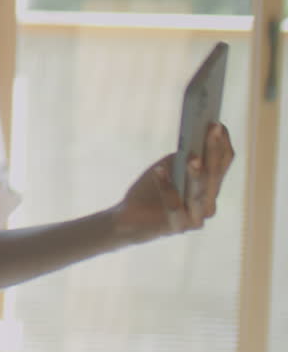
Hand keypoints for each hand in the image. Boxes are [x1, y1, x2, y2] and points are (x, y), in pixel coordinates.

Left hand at [111, 123, 234, 242]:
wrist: (128, 217)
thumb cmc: (150, 189)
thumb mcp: (167, 168)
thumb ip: (182, 156)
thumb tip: (194, 135)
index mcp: (209, 187)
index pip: (222, 164)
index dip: (222, 144)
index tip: (218, 124)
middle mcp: (208, 203)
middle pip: (214, 175)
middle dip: (213, 150)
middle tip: (213, 129)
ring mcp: (196, 218)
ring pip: (200, 194)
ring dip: (196, 174)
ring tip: (193, 157)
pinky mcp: (178, 227)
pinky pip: (174, 206)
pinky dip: (166, 187)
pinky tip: (159, 171)